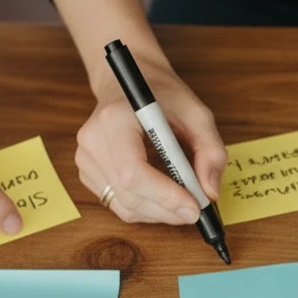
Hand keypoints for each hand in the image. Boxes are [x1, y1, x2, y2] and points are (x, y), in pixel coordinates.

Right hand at [75, 52, 226, 223]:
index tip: (194, 207)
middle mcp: (93, 140)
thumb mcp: (198, 114)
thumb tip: (210, 193)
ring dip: (159, 213)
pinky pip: (118, 204)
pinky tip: (161, 195)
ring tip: (183, 202)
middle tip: (197, 212)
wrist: (130, 84)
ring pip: (125, 206)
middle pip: (129, 194)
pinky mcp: (87, 172)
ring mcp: (86, 158)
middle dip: (168, 210)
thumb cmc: (163, 96)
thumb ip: (211, 152)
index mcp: (115, 119)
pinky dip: (145, 208)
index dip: (165, 196)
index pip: (133, 172)